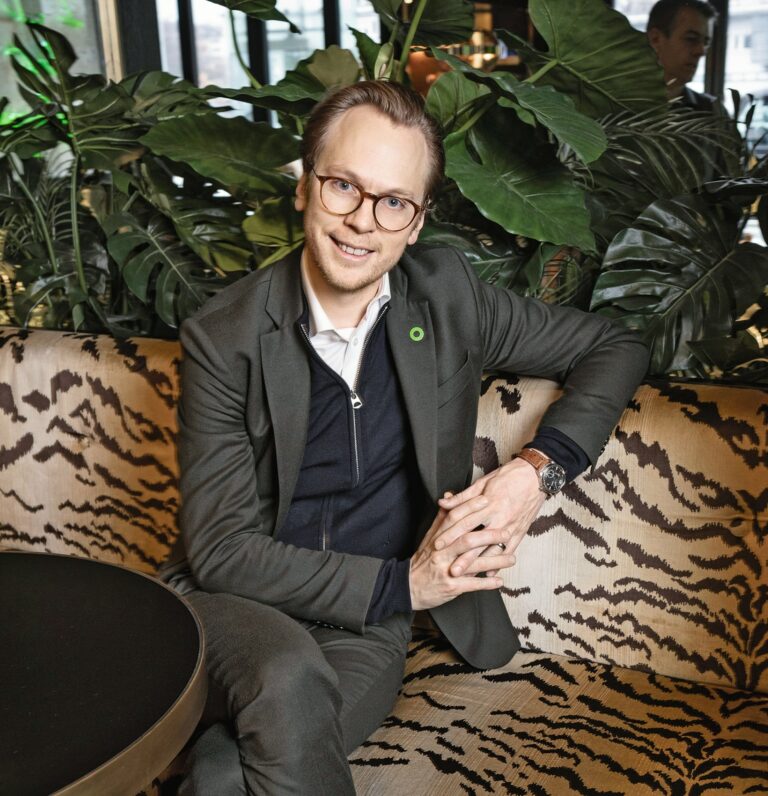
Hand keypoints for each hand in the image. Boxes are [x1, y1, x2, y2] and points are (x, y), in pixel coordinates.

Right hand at [409, 503, 515, 610]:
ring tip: (511, 559)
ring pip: (473, 563)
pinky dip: (486, 583)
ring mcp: (445, 570)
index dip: (470, 508)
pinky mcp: (450, 587)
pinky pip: (471, 585)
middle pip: (466, 540)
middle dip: (489, 535)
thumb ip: (442, 517)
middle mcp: (441, 553)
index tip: (486, 500)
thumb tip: (449, 496)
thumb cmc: (423, 561)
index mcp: (438, 539)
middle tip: (507, 532)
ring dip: (494, 561)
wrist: (407, 587)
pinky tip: (500, 581)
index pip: (454, 519)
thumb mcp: (429, 537)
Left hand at [437, 459, 545, 577]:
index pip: (464, 521)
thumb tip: (443, 502)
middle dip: (463, 556)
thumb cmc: (507, 477)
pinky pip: (509, 549)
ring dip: (479, 563)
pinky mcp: (521, 531)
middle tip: (450, 569)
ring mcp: (511, 525)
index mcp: (488, 503)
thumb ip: (462, 497)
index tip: (438, 544)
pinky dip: (499, 562)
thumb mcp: (482, 483)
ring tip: (466, 576)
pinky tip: (489, 572)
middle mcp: (499, 516)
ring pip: (492, 548)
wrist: (535, 476)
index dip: (450, 533)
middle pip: (477, 539)